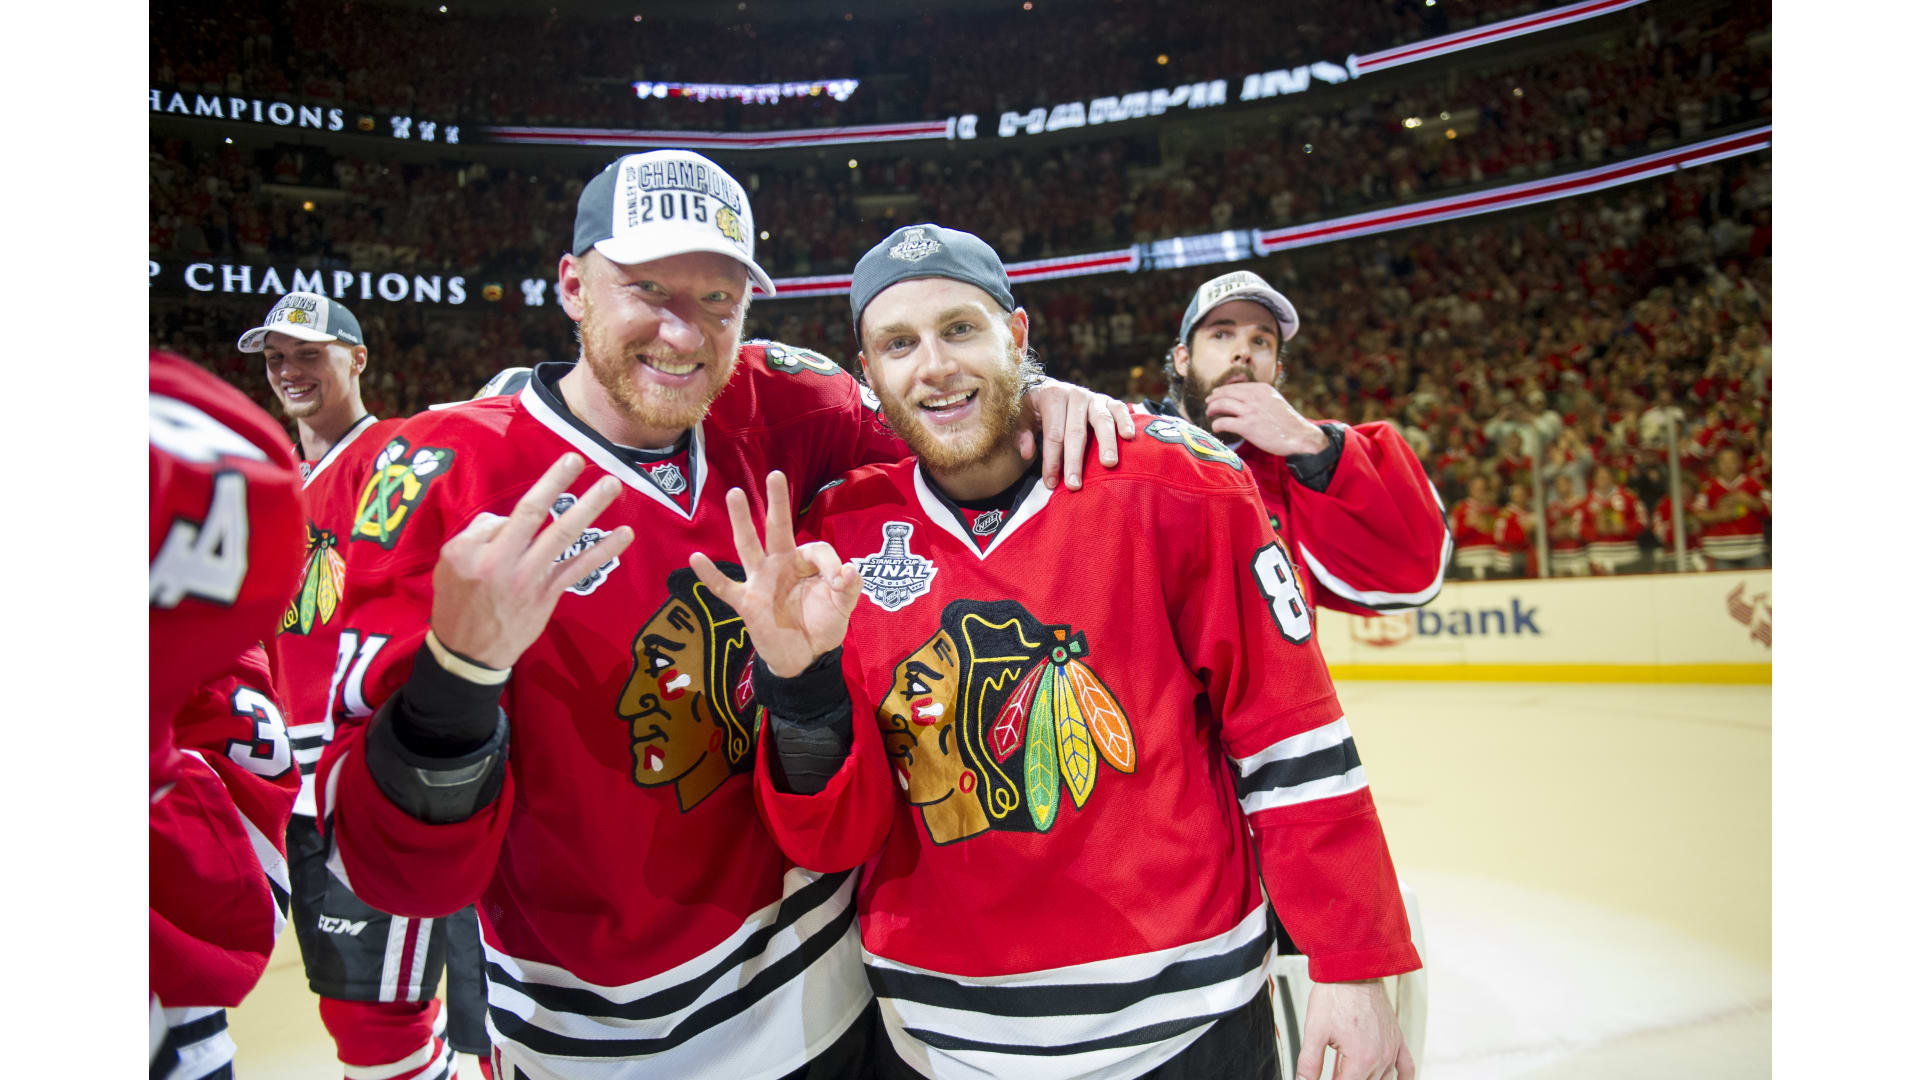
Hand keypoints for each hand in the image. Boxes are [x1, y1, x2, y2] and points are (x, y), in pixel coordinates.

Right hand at [431, 453, 634, 669]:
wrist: (470, 651)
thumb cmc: (458, 601)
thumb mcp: (449, 563)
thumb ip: (478, 535)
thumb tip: (510, 520)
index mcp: (477, 551)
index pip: (505, 516)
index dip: (526, 502)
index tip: (556, 476)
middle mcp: (505, 562)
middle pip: (535, 514)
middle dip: (558, 482)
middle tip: (580, 456)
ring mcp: (531, 579)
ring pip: (564, 536)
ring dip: (590, 507)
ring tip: (612, 485)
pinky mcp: (549, 593)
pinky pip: (580, 567)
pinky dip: (604, 550)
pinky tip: (625, 534)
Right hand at [690, 471, 859, 677]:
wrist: (805, 657)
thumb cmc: (822, 624)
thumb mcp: (842, 606)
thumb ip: (850, 588)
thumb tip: (850, 569)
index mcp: (803, 562)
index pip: (815, 549)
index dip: (831, 563)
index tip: (840, 582)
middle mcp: (780, 564)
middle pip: (777, 528)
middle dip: (777, 503)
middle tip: (776, 475)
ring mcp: (760, 581)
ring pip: (748, 546)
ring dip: (741, 522)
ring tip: (735, 494)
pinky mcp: (746, 602)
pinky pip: (724, 587)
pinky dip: (710, 575)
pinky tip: (697, 558)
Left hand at [1022, 378, 1136, 489]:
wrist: (1050, 385)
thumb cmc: (1035, 407)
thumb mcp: (1022, 415)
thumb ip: (1023, 433)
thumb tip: (1027, 453)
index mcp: (1052, 396)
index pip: (1053, 434)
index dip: (1052, 460)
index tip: (1051, 483)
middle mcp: (1074, 394)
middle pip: (1076, 432)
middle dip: (1074, 460)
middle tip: (1075, 485)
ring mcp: (1094, 397)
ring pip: (1101, 421)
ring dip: (1106, 443)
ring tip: (1108, 464)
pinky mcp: (1108, 400)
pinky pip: (1120, 409)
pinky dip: (1126, 421)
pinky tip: (1129, 437)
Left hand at [1205, 382, 1329, 456]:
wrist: (1300, 436)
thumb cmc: (1287, 422)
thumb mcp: (1274, 401)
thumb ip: (1259, 397)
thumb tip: (1242, 399)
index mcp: (1261, 389)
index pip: (1235, 386)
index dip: (1222, 390)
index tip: (1215, 394)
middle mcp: (1254, 397)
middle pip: (1225, 393)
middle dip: (1213, 398)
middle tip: (1208, 404)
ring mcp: (1250, 411)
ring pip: (1221, 404)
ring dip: (1211, 409)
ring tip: (1209, 414)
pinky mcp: (1247, 426)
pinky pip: (1223, 422)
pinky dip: (1216, 424)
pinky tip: (1215, 428)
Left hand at [1296, 979, 1413, 1079]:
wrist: (1353, 968)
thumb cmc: (1336, 993)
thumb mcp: (1314, 1031)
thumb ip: (1309, 1063)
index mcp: (1361, 1058)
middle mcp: (1381, 1056)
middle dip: (1346, 1079)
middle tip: (1332, 1070)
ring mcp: (1391, 1048)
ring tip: (1348, 1071)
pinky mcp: (1397, 1038)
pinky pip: (1407, 1067)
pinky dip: (1403, 1079)